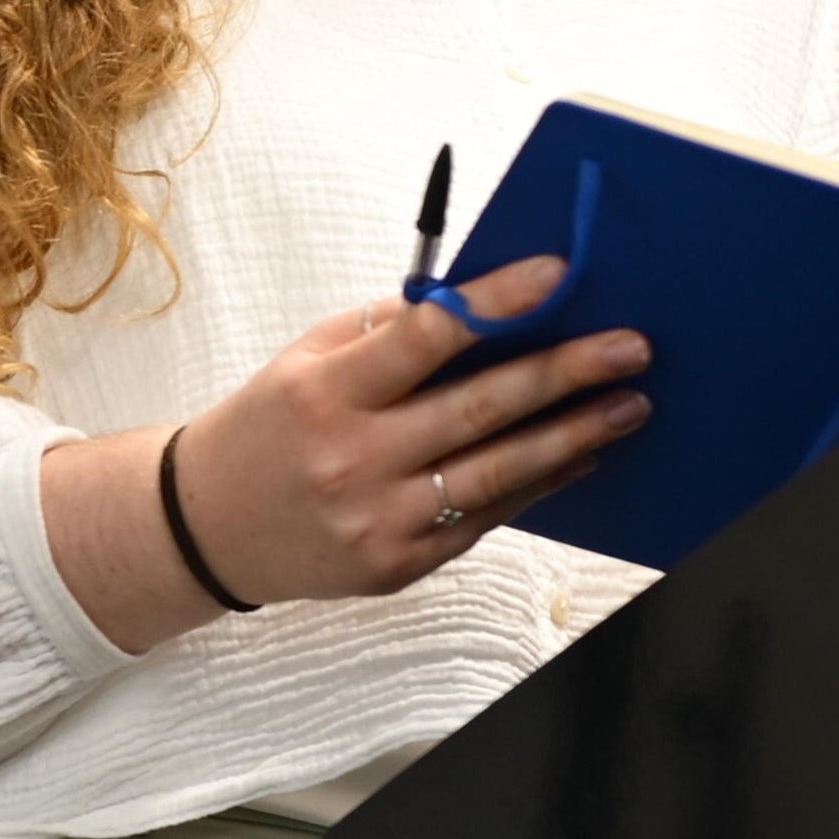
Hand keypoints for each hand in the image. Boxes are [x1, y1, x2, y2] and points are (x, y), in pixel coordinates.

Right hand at [179, 255, 651, 605]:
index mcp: (327, 389)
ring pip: (496, 473)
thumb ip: (390, 331)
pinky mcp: (396, 564)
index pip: (426, 335)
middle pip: (480, 408)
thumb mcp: (309, 358)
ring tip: (628, 405)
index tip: (560, 273)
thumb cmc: (269, 425)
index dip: (497, 302)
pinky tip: (579, 454)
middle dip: (566, 373)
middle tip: (631, 348)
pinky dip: (538, 484)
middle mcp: (353, 456)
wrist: (207, 527)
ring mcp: (377, 518)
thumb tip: (485, 301)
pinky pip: (483, 519)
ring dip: (573, 435)